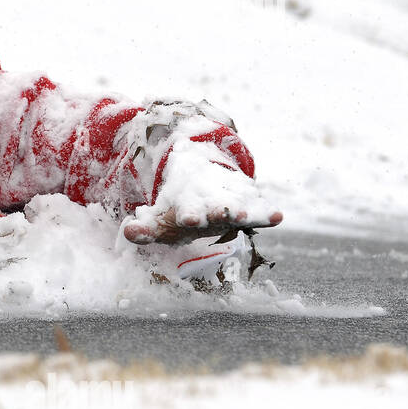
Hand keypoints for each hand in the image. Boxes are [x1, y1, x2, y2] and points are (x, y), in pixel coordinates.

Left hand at [123, 205, 282, 244]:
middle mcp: (210, 202)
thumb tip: (129, 233)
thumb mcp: (160, 220)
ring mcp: (232, 201)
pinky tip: (278, 216)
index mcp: (188, 205)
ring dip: (242, 211)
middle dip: (218, 211)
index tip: (189, 218)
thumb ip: (146, 230)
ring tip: (245, 215)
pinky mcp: (249, 204)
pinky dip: (267, 213)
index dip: (188, 214)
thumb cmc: (179, 207)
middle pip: (215, 208)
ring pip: (238, 206)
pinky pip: (259, 209)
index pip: (188, 211)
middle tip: (223, 213)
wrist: (202, 175)